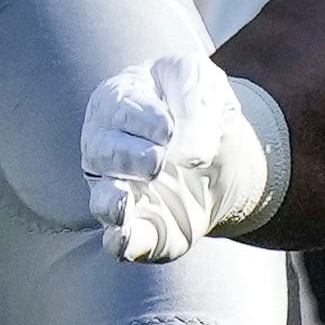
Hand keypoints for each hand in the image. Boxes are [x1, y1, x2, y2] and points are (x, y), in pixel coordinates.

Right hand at [83, 54, 276, 261]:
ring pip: (101, 199)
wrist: (223, 153)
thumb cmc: (198, 106)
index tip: (169, 128)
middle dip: (128, 156)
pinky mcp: (141, 228)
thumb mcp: (204, 83)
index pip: (117, 107)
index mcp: (118, 103)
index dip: (141, 118)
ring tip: (122, 202)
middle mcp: (108, 149)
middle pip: (101, 151)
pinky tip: (123, 238)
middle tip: (158, 159)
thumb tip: (189, 150)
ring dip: (110, 202)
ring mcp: (121, 191)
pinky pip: (119, 239)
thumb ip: (194, 101)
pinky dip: (119, 241)